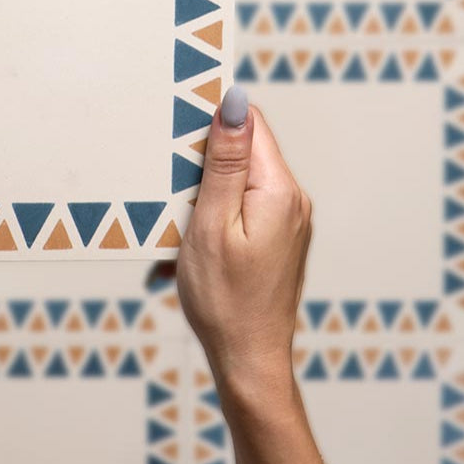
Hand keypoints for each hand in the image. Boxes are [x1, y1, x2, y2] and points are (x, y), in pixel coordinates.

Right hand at [177, 86, 311, 403]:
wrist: (249, 360)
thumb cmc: (224, 299)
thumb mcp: (212, 224)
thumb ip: (224, 162)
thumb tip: (236, 103)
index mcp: (278, 189)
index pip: (250, 122)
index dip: (212, 119)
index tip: (177, 134)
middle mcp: (291, 199)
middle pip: (244, 149)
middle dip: (202, 160)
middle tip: (172, 190)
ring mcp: (287, 219)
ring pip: (239, 177)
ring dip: (203, 191)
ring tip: (180, 224)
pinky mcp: (278, 236)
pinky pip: (241, 204)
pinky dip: (212, 213)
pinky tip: (191, 242)